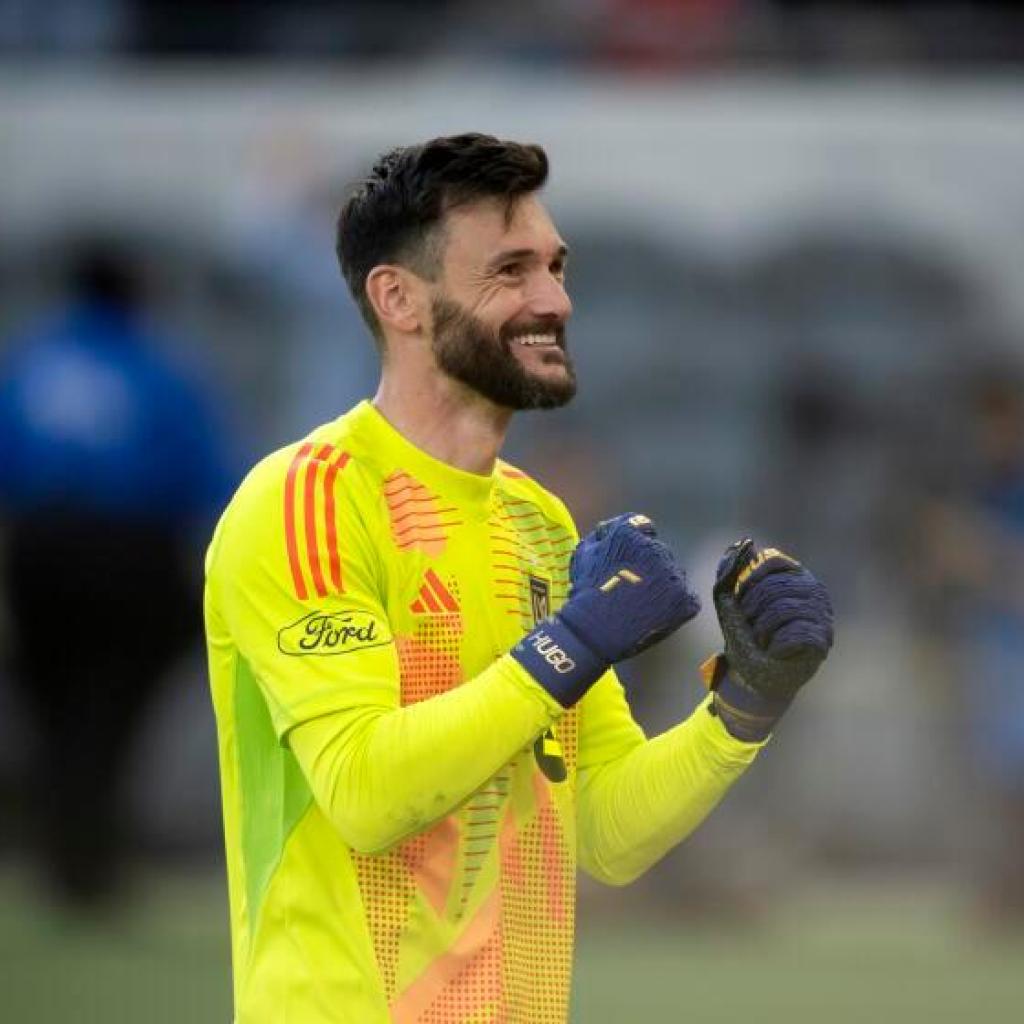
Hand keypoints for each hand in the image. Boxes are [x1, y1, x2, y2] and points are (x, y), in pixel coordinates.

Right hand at [512, 514, 700, 706]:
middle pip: (658, 552)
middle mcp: (656, 549)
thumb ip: (601, 536)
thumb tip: (608, 529)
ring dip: (662, 584)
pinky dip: (675, 605)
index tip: (629, 560)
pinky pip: (686, 598)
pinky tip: (655, 613)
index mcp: (631, 535)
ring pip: (672, 574)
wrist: (595, 631)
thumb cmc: (586, 594)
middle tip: (631, 587)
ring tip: (642, 603)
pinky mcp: (684, 600)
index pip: (642, 527)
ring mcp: (673, 575)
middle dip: (648, 565)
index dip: (635, 544)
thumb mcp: (584, 555)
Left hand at [705, 539, 833, 739]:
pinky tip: (775, 652)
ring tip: (762, 639)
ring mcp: (821, 615)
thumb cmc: (745, 638)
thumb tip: (740, 543)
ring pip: (782, 610)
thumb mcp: (731, 604)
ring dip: (761, 630)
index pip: (770, 562)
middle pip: (773, 588)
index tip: (741, 601)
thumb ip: (732, 574)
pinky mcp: (823, 640)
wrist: (756, 679)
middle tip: (751, 627)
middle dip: (751, 610)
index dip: (747, 582)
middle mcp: (812, 590)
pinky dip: (775, 646)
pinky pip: (793, 634)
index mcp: (792, 576)